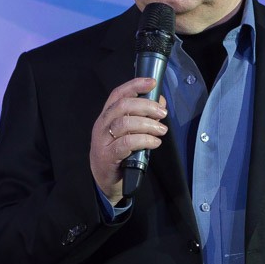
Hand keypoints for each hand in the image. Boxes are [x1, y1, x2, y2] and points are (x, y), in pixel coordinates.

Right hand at [90, 77, 167, 204]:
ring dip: (148, 124)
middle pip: (122, 106)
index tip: (152, 82)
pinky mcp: (108, 156)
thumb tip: (160, 102)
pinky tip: (155, 142)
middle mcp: (102, 125)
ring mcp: (103, 141)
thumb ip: (142, 117)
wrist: (105, 181)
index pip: (118, 94)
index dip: (135, 85)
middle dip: (146, 106)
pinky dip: (144, 140)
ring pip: (125, 124)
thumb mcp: (130, 132)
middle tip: (162, 114)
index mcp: (107, 116)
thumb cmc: (119, 153)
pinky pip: (127, 143)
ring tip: (161, 130)